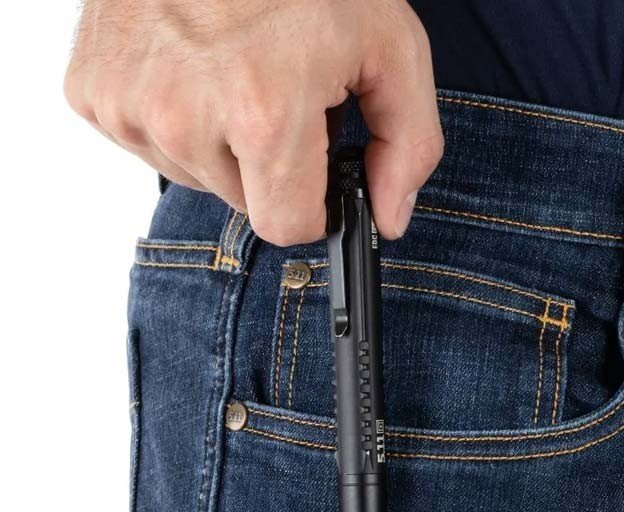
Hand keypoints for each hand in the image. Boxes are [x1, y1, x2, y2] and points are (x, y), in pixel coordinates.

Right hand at [64, 0, 442, 244]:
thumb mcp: (389, 48)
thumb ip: (407, 146)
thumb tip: (388, 219)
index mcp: (261, 114)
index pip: (287, 227)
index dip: (313, 205)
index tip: (317, 170)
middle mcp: (184, 118)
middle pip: (244, 205)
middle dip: (270, 167)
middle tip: (278, 95)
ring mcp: (129, 104)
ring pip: (197, 177)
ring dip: (222, 143)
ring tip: (233, 72)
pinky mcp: (92, 90)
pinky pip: (150, 145)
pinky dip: (177, 120)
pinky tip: (192, 69)